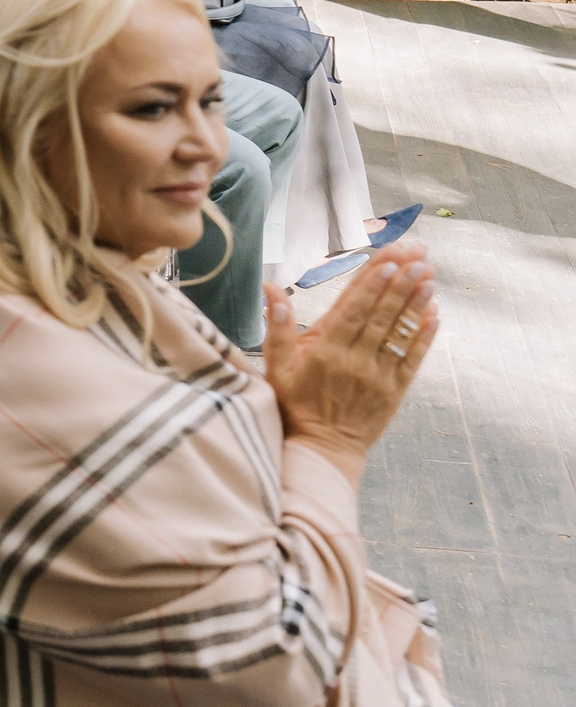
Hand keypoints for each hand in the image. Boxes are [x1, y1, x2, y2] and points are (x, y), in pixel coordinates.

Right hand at [264, 241, 437, 483]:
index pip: (354, 310)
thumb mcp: (275, 369)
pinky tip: (434, 313)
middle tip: (418, 255)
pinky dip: (425, 336)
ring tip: (430, 275)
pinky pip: (413, 359)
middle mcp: (355, 361)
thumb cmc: (293, 407)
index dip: (373, 284)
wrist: (321, 451)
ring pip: (401, 332)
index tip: (390, 260)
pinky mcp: (394, 391)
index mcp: (325, 352)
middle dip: (401, 282)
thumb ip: (277, 328)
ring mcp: (378, 376)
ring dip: (416, 302)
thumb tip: (271, 289)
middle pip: (382, 314)